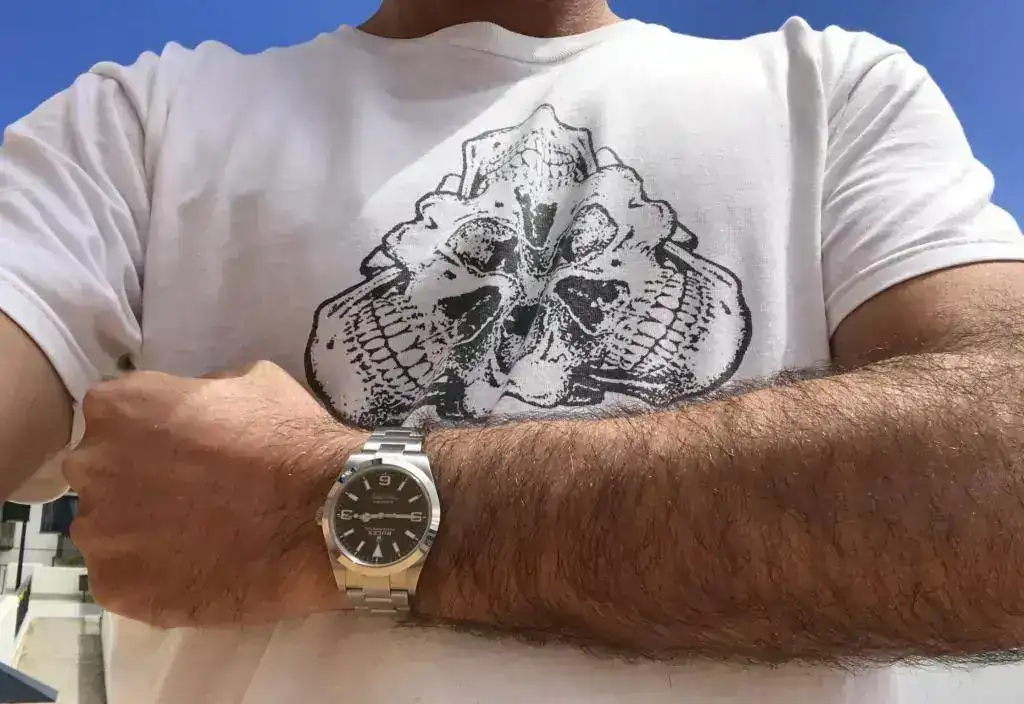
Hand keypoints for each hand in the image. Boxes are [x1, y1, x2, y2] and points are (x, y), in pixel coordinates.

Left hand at [64, 361, 365, 627]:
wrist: (324, 515)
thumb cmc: (291, 440)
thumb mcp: (249, 382)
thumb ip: (200, 393)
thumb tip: (194, 412)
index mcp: (119, 407)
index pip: (115, 417)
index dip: (153, 433)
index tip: (185, 448)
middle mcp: (93, 466)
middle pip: (102, 472)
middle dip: (137, 480)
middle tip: (193, 494)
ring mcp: (100, 533)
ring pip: (108, 529)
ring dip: (142, 531)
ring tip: (199, 537)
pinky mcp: (117, 588)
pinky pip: (125, 579)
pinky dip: (155, 576)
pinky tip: (200, 567)